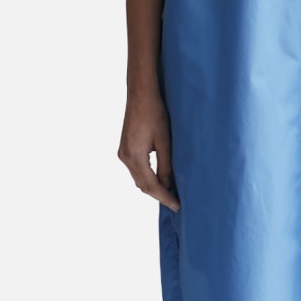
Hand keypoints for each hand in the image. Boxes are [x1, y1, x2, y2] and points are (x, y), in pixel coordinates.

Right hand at [118, 87, 180, 211]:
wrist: (140, 94)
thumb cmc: (155, 113)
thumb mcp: (165, 141)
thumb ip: (166, 165)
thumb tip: (168, 185)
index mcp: (135, 157)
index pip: (151, 185)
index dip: (165, 197)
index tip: (177, 206)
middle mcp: (125, 157)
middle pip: (142, 185)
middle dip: (159, 195)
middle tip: (176, 203)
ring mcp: (123, 153)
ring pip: (138, 179)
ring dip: (153, 187)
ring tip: (170, 193)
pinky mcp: (125, 148)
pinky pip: (136, 170)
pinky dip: (147, 177)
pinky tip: (159, 178)